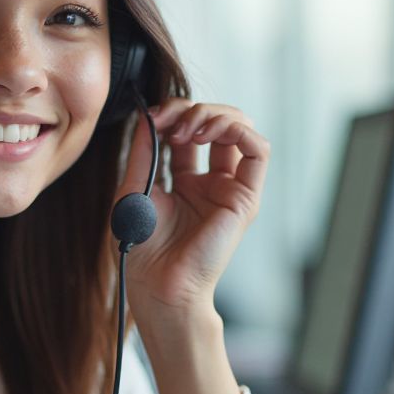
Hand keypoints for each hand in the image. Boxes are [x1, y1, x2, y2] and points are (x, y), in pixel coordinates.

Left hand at [115, 99, 269, 319]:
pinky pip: (258, 152)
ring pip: (240, 129)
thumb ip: (144, 152)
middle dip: (192, 109)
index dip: (172, 115)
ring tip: (188, 128)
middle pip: (216, 123)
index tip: (151, 116)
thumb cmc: (142, 248)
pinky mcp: (245, 198)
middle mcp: (210, 182)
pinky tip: (211, 133)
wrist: (157, 283)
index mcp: (184, 181)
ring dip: (214, 115)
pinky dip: (239, 130)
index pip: (188, 130)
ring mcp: (229, 189)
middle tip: (169, 120)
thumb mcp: (134, 188)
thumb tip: (147, 116)